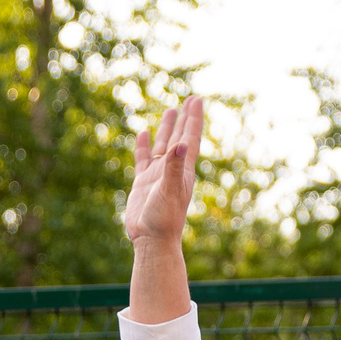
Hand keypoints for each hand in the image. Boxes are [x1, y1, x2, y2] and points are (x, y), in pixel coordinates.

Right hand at [122, 96, 203, 249]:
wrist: (152, 240)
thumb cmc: (164, 218)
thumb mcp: (170, 190)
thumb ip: (174, 167)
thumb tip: (180, 144)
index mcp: (183, 169)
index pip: (189, 137)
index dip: (193, 118)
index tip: (197, 100)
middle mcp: (172, 169)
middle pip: (180, 137)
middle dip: (185, 119)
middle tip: (191, 100)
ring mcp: (157, 175)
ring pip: (163, 145)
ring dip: (167, 129)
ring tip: (171, 110)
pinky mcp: (143, 183)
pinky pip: (144, 159)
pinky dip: (144, 146)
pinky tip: (144, 135)